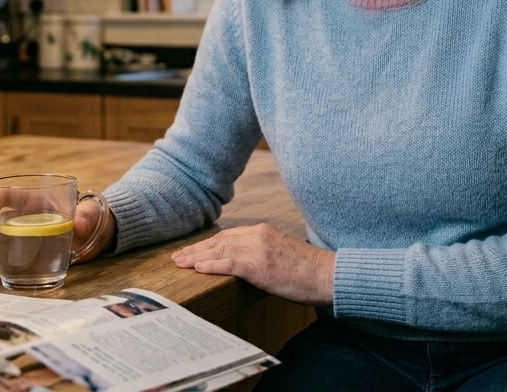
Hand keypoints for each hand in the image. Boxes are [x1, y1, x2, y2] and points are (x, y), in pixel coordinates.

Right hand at [0, 195, 114, 273]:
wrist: (98, 235)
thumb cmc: (92, 215)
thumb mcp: (91, 214)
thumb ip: (86, 216)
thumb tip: (80, 224)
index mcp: (35, 200)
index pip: (6, 196)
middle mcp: (25, 216)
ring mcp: (24, 234)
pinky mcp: (28, 251)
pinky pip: (7, 255)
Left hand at [170, 223, 334, 305]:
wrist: (328, 275)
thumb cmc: (308, 269)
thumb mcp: (282, 252)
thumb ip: (263, 250)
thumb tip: (244, 261)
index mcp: (263, 231)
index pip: (227, 235)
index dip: (206, 243)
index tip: (192, 251)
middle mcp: (258, 236)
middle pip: (219, 241)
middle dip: (196, 249)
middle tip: (177, 257)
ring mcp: (259, 250)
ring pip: (220, 250)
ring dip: (197, 258)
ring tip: (180, 264)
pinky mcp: (260, 266)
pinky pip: (229, 264)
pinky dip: (212, 265)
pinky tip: (198, 268)